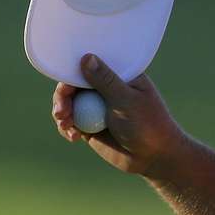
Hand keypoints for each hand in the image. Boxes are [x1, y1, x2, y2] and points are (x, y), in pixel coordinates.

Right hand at [51, 54, 187, 176]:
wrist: (154, 157)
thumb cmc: (148, 124)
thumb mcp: (126, 100)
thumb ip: (106, 81)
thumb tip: (86, 57)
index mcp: (120, 76)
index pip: (90, 67)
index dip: (72, 75)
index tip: (66, 90)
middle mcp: (106, 88)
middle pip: (74, 85)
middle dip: (63, 97)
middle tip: (61, 112)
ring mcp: (97, 107)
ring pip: (69, 103)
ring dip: (61, 113)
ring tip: (66, 126)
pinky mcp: (91, 126)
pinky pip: (71, 122)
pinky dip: (67, 127)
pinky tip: (73, 137)